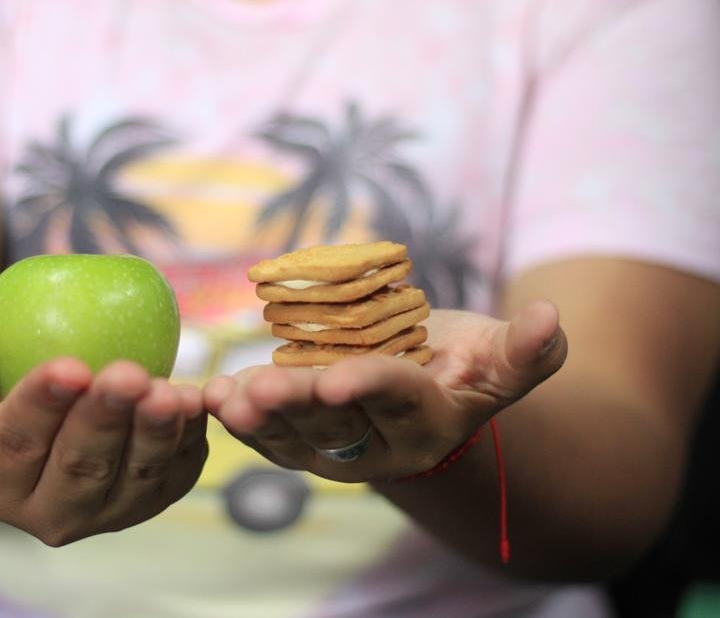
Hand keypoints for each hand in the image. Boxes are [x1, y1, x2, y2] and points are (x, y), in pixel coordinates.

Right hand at [0, 324, 207, 545]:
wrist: (50, 407)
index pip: (16, 446)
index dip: (41, 406)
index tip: (68, 366)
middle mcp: (50, 512)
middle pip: (80, 469)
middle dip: (106, 421)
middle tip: (128, 374)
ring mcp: (106, 512)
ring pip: (134, 478)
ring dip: (156, 435)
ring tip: (171, 392)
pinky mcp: (151, 499)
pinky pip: (175, 474)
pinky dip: (188, 440)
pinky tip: (196, 402)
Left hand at [204, 300, 566, 482]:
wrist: (428, 396)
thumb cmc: (469, 371)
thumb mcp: (504, 362)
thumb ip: (529, 350)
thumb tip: (550, 315)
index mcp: (428, 422)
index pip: (395, 400)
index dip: (367, 387)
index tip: (334, 379)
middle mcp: (377, 445)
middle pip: (333, 423)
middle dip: (295, 406)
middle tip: (259, 392)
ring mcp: (334, 447)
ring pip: (291, 434)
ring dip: (255, 416)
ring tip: (224, 398)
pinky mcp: (301, 438)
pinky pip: (267, 432)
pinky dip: (238, 415)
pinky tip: (211, 396)